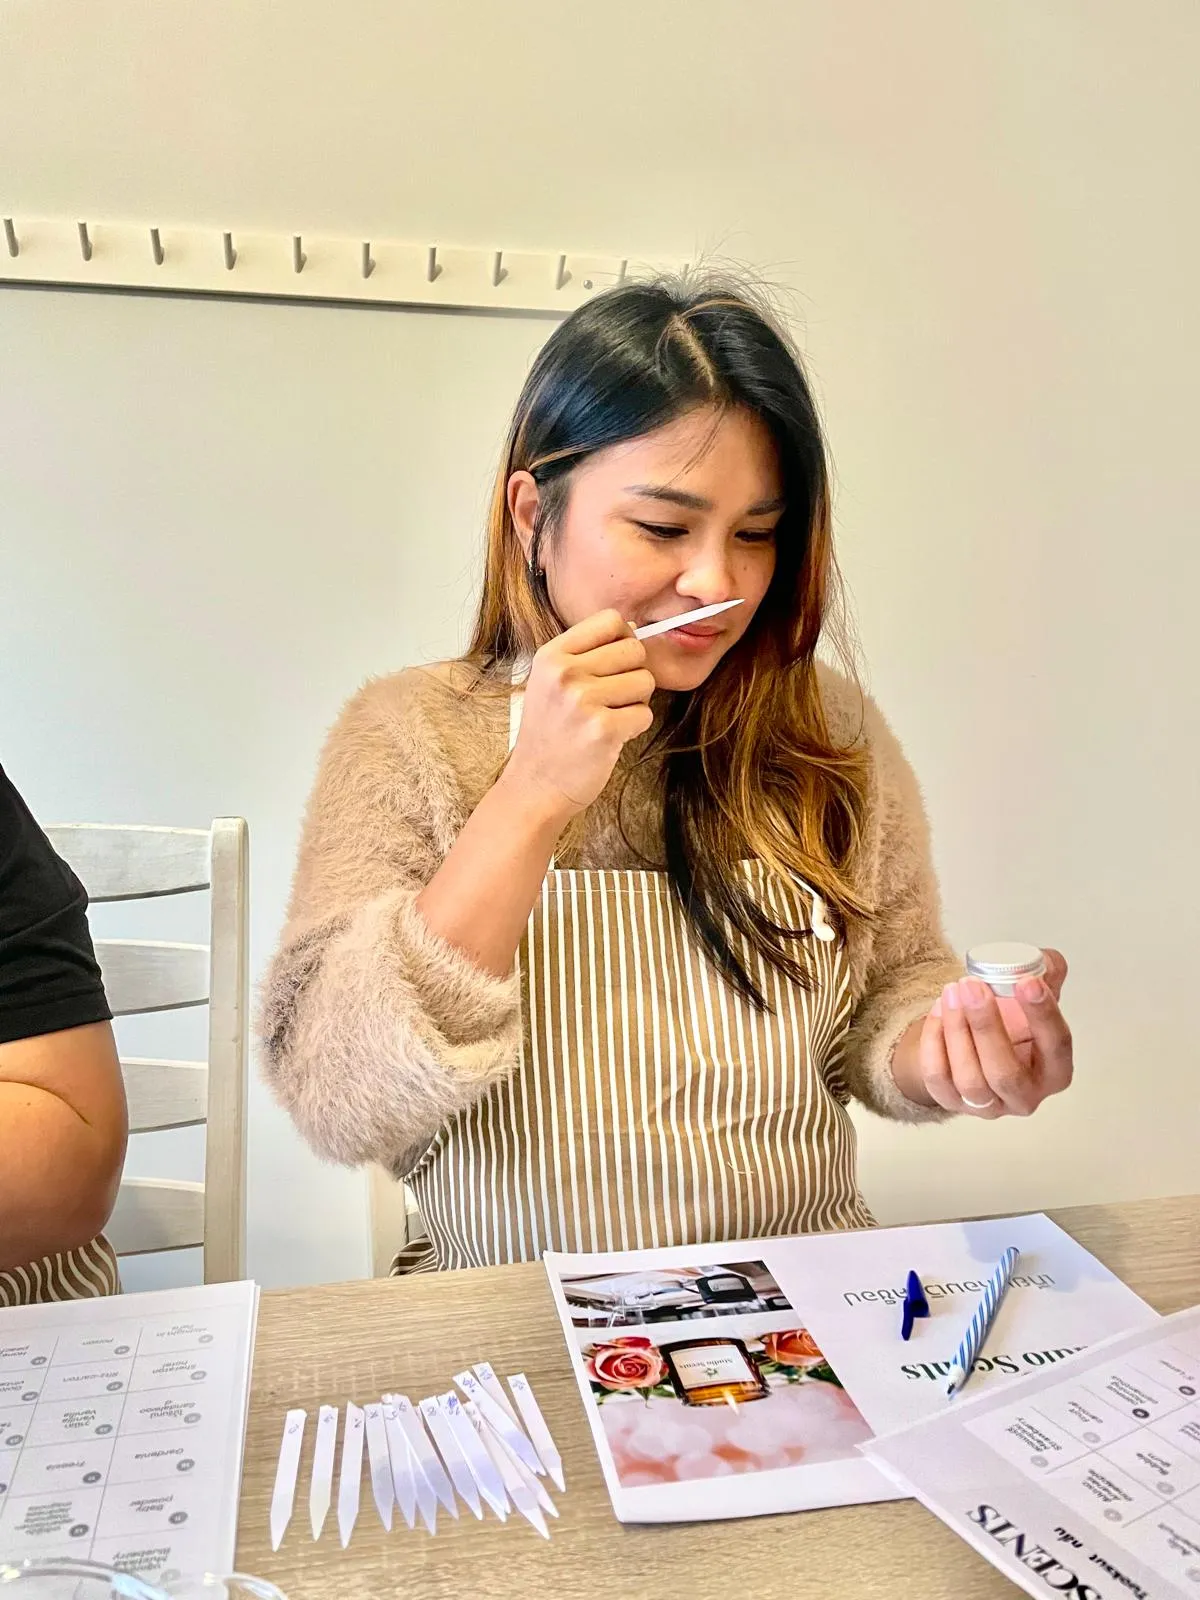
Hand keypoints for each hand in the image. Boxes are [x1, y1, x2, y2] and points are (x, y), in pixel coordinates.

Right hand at [507, 609, 655, 816]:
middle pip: (634, 650)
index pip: (610, 620)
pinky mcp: (603, 730)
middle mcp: (565, 673)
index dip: (623, 640)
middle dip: (633, 674)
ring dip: (636, 702)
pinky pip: (644, 714)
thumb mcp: (550, 683)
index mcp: (551, 655)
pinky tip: (611, 738)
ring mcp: (583, 701)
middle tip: (612, 699)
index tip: (615, 663)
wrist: (535, 785)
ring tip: (610, 718)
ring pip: (645, 681)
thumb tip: (631, 629)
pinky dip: (635, 728)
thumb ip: (585, 654)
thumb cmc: (549, 735)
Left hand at [912, 950, 1072, 1116]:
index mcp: (1055, 1071)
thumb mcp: (1033, 1000)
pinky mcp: (953, 1103)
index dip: (1043, 1014)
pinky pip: (938, 1078)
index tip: (1027, 982)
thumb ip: (1046, 975)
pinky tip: (938, 1010)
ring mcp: (989, 1106)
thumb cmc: (1013, 1026)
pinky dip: (934, 1042)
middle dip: (987, 1026)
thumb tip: (1046, 959)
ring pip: (970, 1078)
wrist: (976, 1046)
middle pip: (1005, 1072)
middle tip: (973, 987)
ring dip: (957, 1030)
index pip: (1056, 1046)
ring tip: (952, 992)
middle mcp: (1025, 1096)